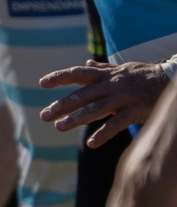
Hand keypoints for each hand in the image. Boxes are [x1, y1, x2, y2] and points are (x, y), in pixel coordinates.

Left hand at [39, 60, 166, 145]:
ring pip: (96, 109)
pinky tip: (91, 143)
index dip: (60, 77)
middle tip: (44, 116)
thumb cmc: (142, 77)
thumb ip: (102, 69)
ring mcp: (123, 98)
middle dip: (62, 105)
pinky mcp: (135, 111)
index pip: (79, 74)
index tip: (42, 83)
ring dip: (76, 118)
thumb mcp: (121, 70)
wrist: (171, 81)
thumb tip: (86, 63)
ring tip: (59, 127)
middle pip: (83, 95)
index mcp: (106, 76)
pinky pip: (116, 124)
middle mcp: (112, 86)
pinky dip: (104, 134)